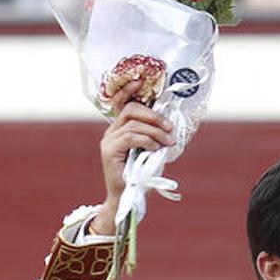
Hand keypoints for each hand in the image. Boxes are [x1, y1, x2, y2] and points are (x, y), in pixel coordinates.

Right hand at [96, 80, 176, 233]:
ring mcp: (108, 141)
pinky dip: (147, 141)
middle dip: (153, 115)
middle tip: (169, 127)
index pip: (122, 103)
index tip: (142, 82)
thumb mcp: (151, 152)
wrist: (126, 198)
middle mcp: (111, 132)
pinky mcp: (109, 151)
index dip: (130, 90)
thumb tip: (170, 124)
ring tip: (166, 143)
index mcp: (120, 128)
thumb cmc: (140, 175)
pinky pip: (130, 137)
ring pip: (133, 125)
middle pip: (130, 110)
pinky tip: (155, 149)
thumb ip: (155, 137)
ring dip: (155, 132)